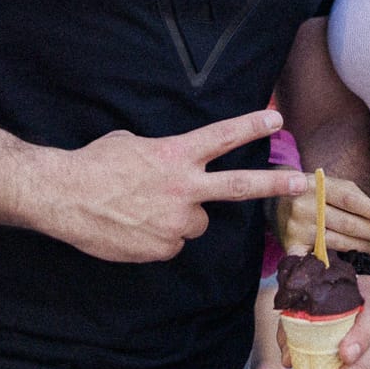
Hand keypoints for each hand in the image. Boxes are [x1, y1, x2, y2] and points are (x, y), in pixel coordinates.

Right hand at [39, 111, 309, 263]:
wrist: (64, 197)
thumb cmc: (95, 164)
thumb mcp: (133, 144)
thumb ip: (164, 155)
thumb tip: (173, 167)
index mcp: (175, 154)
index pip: (222, 137)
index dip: (251, 126)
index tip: (277, 121)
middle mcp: (183, 188)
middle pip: (239, 186)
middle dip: (275, 183)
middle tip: (304, 183)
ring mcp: (176, 221)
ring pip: (195, 221)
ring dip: (180, 217)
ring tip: (144, 209)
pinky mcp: (163, 247)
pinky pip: (172, 243)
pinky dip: (159, 237)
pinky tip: (134, 227)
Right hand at [279, 175, 369, 256]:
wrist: (276, 203)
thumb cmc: (314, 194)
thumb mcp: (331, 186)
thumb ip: (355, 199)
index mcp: (316, 185)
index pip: (350, 200)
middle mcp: (304, 205)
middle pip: (347, 223)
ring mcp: (296, 228)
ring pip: (338, 241)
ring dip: (365, 246)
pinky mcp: (291, 246)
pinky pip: (319, 258)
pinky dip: (337, 262)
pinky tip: (354, 264)